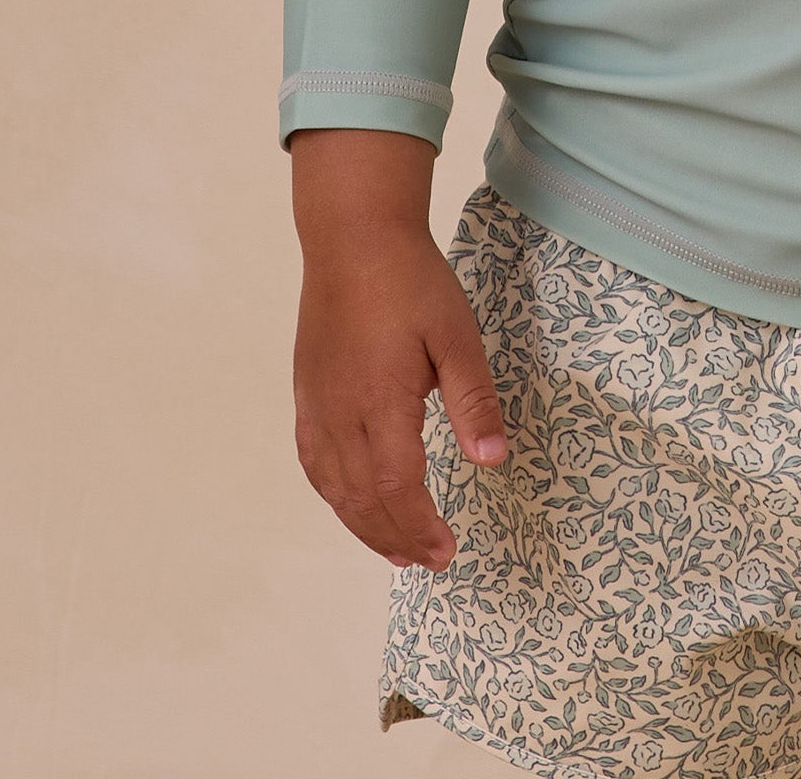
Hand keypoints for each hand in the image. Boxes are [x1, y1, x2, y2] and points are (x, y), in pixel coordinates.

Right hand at [289, 129, 509, 570]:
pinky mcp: (306, 396)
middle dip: (398, 539)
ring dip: (366, 526)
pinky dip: (336, 497)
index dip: (420, 527)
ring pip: (335, 489)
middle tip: (432, 561)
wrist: (352, 238)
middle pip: (364, 500)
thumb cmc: (410, 281)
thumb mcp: (457, 335)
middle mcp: (339, 415)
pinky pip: (315, 464)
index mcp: (380, 403)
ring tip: (398, 551)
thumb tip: (494, 461)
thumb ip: (474, 401)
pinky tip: (354, 504)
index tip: (447, 551)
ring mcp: (316, 407)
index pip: (398, 488)